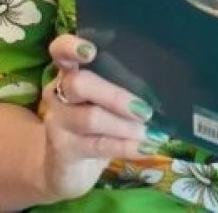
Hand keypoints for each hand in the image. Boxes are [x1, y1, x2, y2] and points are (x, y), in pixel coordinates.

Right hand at [38, 33, 159, 200]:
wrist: (64, 170)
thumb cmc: (93, 125)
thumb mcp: (103, 101)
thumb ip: (120, 86)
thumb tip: (161, 84)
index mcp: (68, 73)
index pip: (60, 51)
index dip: (71, 47)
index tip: (91, 51)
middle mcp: (57, 93)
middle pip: (80, 84)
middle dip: (116, 96)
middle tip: (145, 110)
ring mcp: (57, 122)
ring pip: (91, 118)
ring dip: (125, 126)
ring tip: (149, 132)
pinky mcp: (63, 150)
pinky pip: (98, 145)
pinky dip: (126, 146)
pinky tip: (146, 147)